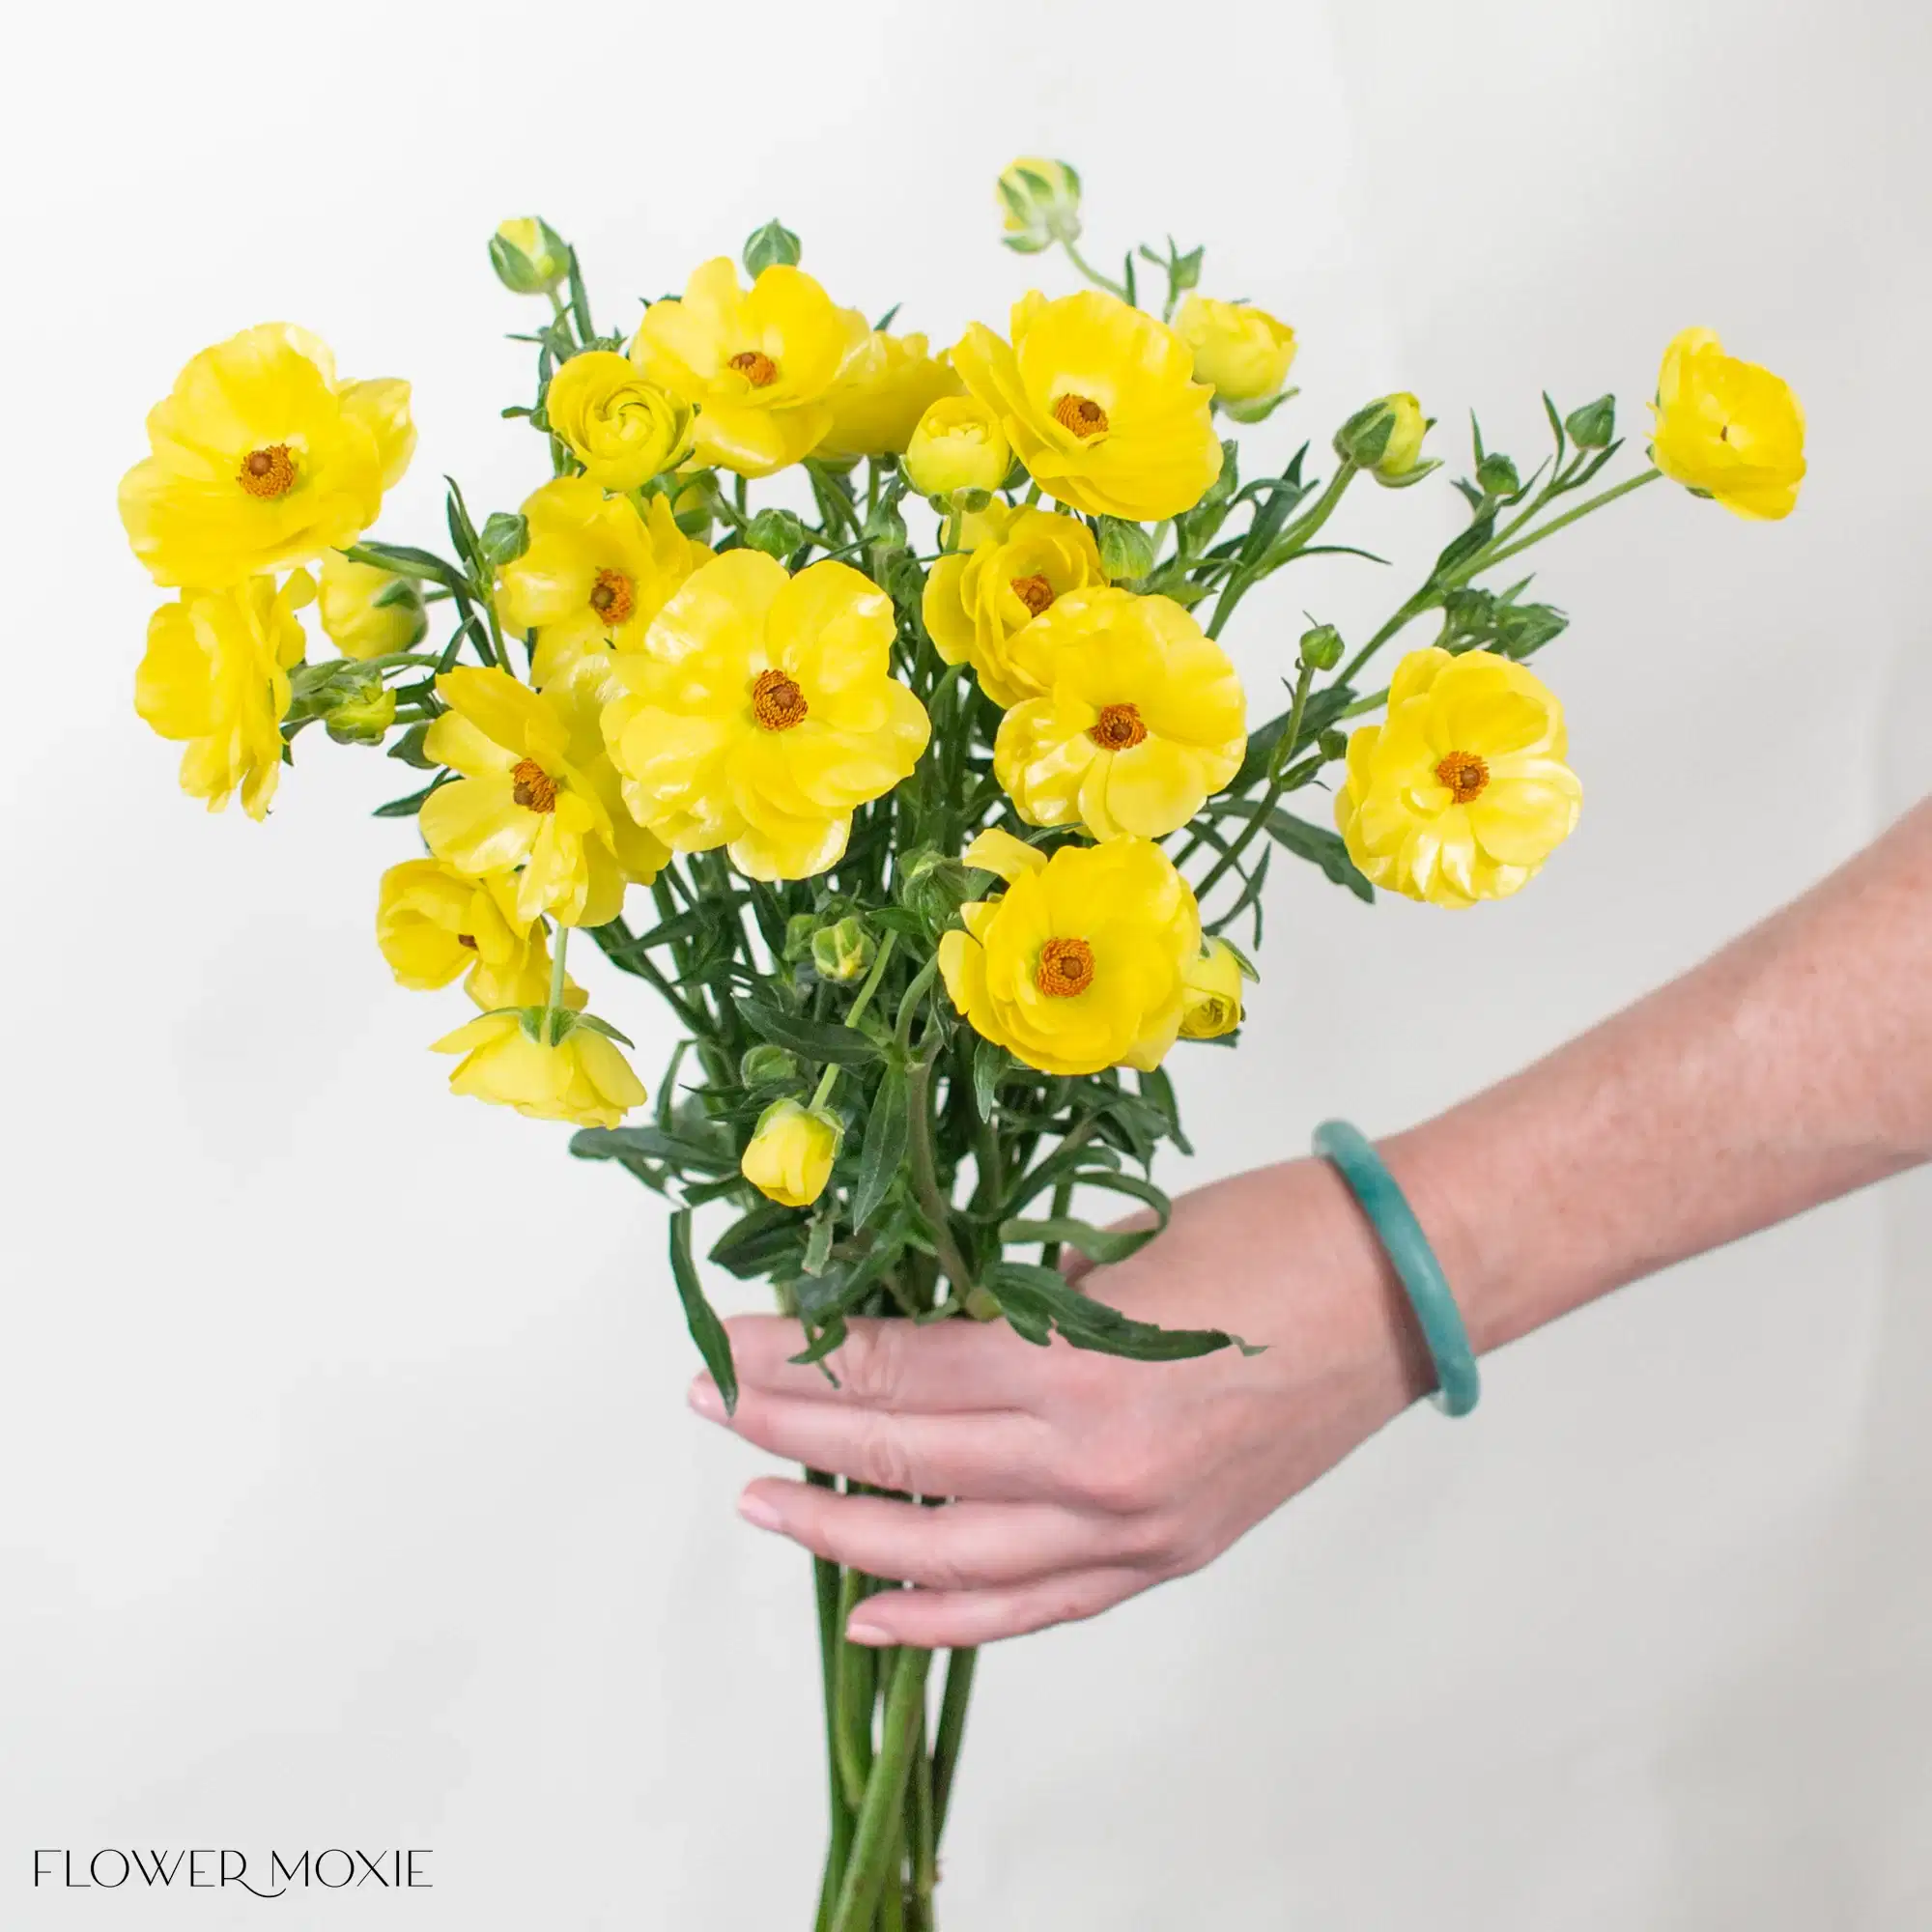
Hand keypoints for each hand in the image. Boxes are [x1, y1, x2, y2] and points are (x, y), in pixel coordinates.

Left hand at [689, 1156, 1435, 1646]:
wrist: (1404, 1287)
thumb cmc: (1275, 1234)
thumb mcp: (1120, 1242)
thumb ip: (1018, 1298)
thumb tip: (926, 1320)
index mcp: (1079, 1363)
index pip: (900, 1372)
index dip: (803, 1359)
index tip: (736, 1339)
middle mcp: (1094, 1463)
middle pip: (904, 1463)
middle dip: (789, 1432)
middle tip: (712, 1404)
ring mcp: (1133, 1526)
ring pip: (951, 1558)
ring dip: (842, 1534)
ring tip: (760, 1506)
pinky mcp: (1166, 1555)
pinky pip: (1036, 1607)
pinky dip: (947, 1617)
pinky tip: (874, 1612)